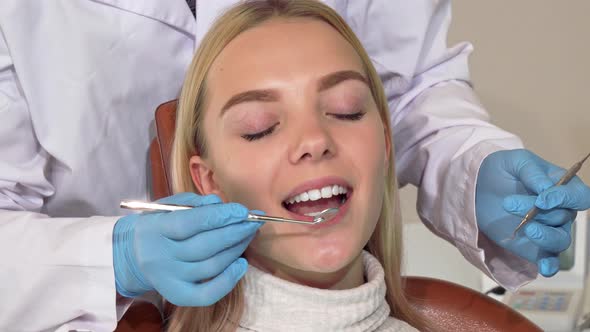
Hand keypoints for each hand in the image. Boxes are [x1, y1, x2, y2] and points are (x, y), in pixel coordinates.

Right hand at [113, 193, 262, 305]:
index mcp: (154, 229)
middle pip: (204, 246)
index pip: (189, 223)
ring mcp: (168, 279)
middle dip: (234, 232)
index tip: (242, 210)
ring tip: (249, 235)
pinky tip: (241, 263)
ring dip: (236, 249)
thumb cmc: (159, 225)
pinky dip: (229, 280)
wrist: (135, 254)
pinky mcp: (177, 295)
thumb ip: (193, 203)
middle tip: (253, 222)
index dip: (219, 217)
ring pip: (211, 266)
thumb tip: (219, 203)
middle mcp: (160, 257)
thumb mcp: (168, 207)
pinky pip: (207, 293)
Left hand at [476, 149, 589, 276]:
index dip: (565, 198)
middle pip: (561, 216)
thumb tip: (546, 188)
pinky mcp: (533, 246)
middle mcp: (561, 211)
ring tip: (524, 228)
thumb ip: (532, 171)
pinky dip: (550, 266)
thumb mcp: (515, 161)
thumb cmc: (502, 170)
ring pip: (560, 239)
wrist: (478, 187)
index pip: (579, 196)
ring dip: (543, 236)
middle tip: (507, 203)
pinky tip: (545, 269)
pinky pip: (549, 260)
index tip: (542, 199)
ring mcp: (548, 230)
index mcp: (563, 187)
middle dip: (534, 210)